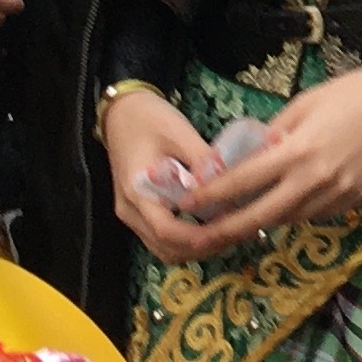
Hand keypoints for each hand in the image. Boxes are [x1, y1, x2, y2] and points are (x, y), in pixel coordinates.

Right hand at [103, 83, 233, 263]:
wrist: (121, 113)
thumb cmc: (149, 119)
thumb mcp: (180, 133)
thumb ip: (203, 161)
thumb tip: (232, 184)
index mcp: (137, 192)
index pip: (166, 230)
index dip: (198, 238)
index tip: (228, 233)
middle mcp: (131, 211)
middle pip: (166, 248)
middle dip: (203, 248)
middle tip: (240, 234)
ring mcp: (132, 215)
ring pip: (164, 249)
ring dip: (196, 249)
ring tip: (230, 233)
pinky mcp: (139, 213)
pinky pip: (162, 239)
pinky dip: (187, 241)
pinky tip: (212, 227)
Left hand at [174, 54, 361, 236]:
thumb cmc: (354, 91)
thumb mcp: (305, 103)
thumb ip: (275, 134)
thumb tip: (249, 158)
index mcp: (299, 149)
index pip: (243, 180)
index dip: (212, 194)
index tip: (189, 202)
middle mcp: (317, 179)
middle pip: (262, 215)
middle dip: (228, 228)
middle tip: (203, 235)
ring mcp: (340, 194)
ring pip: (292, 218)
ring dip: (267, 219)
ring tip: (244, 219)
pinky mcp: (359, 200)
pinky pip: (320, 213)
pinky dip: (301, 210)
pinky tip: (294, 200)